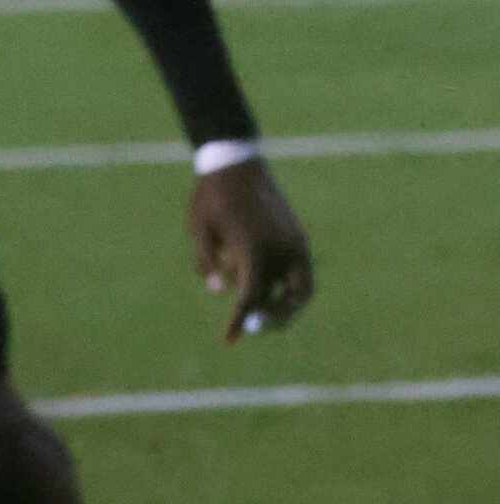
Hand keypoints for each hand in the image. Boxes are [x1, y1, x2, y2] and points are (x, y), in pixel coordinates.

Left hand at [188, 159, 313, 342]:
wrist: (237, 163)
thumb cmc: (211, 197)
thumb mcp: (199, 230)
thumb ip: (207, 262)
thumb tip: (217, 291)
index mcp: (254, 252)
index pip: (249, 299)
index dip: (238, 322)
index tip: (229, 340)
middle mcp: (281, 250)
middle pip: (282, 300)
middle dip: (269, 319)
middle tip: (254, 328)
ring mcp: (295, 243)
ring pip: (301, 289)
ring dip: (288, 306)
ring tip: (268, 313)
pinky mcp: (299, 236)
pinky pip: (302, 271)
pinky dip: (293, 287)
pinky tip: (275, 290)